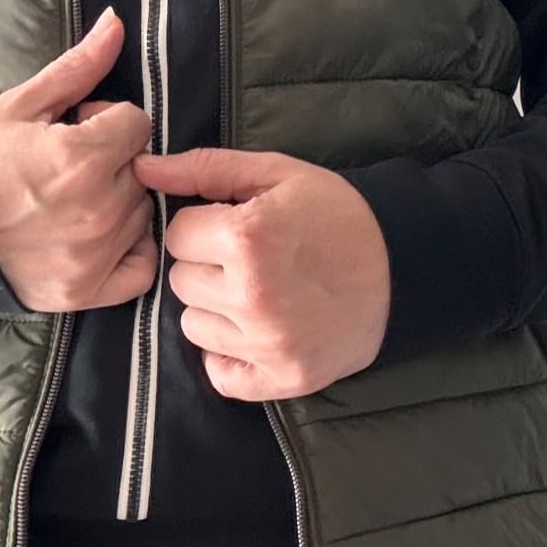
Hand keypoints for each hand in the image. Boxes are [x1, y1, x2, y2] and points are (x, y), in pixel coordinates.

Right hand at [0, 7, 157, 310]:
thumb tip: (117, 23)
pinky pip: (142, 266)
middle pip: (142, 168)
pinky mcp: (88, 291)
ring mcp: (94, 255)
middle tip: (70, 168)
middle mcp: (96, 209)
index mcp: (80, 157)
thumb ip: (78, 68)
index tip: (78, 131)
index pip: (137, 123)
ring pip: (142, 212)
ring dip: (120, 203)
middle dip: (114, 160)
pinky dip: (130, 250)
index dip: (108, 121)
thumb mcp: (20, 106)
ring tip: (73, 201)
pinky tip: (97, 236)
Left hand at [131, 147, 391, 399]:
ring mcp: (267, 344)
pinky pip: (219, 374)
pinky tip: (258, 330)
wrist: (404, 267)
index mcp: (247, 238)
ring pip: (193, 326)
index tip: (236, 226)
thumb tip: (141, 167)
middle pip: (180, 281)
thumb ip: (204, 168)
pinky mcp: (282, 379)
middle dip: (207, 266)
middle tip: (250, 260)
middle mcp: (252, 296)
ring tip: (258, 292)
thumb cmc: (337, 214)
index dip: (204, 226)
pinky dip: (230, 356)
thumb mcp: (276, 175)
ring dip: (215, 309)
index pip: (177, 234)